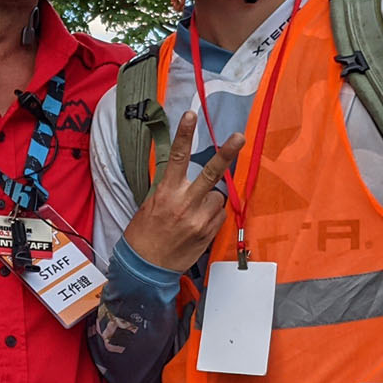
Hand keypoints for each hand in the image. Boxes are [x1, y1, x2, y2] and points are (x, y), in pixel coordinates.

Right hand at [119, 112, 244, 272]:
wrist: (145, 267)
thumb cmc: (144, 233)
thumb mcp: (150, 204)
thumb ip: (170, 188)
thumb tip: (186, 174)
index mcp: (166, 193)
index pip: (177, 158)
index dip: (184, 134)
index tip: (191, 115)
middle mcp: (185, 204)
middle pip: (211, 174)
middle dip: (226, 153)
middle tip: (238, 136)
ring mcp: (199, 220)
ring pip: (218, 197)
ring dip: (210, 200)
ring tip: (194, 212)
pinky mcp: (208, 234)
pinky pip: (219, 215)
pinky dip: (212, 215)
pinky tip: (198, 224)